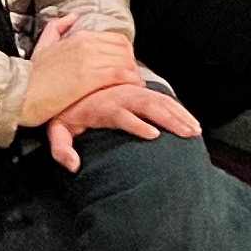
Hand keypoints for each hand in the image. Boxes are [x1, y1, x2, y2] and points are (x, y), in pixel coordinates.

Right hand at [18, 16, 141, 128]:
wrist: (20, 94)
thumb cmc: (31, 76)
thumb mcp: (42, 45)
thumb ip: (57, 27)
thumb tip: (72, 17)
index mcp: (78, 36)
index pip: (116, 38)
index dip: (125, 52)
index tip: (126, 64)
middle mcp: (86, 44)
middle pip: (123, 49)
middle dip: (131, 62)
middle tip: (132, 75)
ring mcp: (89, 60)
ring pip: (124, 61)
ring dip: (133, 72)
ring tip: (133, 84)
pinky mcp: (90, 78)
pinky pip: (120, 74)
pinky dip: (130, 80)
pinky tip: (132, 87)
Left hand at [42, 79, 202, 169]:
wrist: (72, 84)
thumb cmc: (67, 111)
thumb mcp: (56, 130)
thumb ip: (61, 149)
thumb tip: (73, 166)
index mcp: (102, 106)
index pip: (122, 114)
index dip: (137, 124)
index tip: (154, 135)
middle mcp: (121, 97)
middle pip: (148, 106)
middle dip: (170, 119)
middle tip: (187, 133)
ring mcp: (133, 93)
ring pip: (160, 101)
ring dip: (179, 115)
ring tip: (194, 129)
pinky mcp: (140, 92)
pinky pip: (162, 98)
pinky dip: (178, 109)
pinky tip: (190, 121)